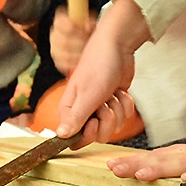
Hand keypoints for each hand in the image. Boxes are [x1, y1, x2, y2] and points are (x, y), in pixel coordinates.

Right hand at [55, 0, 151, 141]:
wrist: (117, 46)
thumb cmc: (98, 65)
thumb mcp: (87, 95)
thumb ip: (75, 118)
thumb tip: (60, 136)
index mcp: (70, 111)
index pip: (75, 139)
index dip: (88, 135)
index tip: (94, 122)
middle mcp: (83, 111)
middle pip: (98, 135)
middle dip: (107, 120)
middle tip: (105, 103)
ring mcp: (100, 107)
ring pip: (113, 126)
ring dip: (117, 109)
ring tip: (111, 92)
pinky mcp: (114, 103)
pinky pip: (124, 115)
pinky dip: (125, 103)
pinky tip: (119, 90)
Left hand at [107, 135, 185, 182]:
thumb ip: (185, 168)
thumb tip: (161, 176)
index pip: (155, 158)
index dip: (133, 162)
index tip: (110, 166)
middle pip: (161, 159)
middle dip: (136, 164)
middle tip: (112, 169)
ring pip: (181, 163)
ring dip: (160, 168)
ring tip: (140, 174)